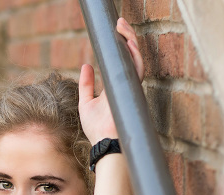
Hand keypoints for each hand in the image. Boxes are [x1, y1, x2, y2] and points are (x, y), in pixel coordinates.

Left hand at [79, 17, 144, 142]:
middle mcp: (125, 86)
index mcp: (116, 87)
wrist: (104, 142)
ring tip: (123, 26)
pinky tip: (129, 42)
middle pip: (130, 57)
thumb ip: (87, 84)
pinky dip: (134, 55)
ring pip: (136, 59)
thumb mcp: (86, 102)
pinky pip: (137, 69)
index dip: (120, 46)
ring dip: (131, 41)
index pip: (121, 62)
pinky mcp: (132, 91)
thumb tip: (86, 65)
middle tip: (119, 23)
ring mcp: (130, 88)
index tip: (114, 33)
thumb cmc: (96, 128)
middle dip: (127, 38)